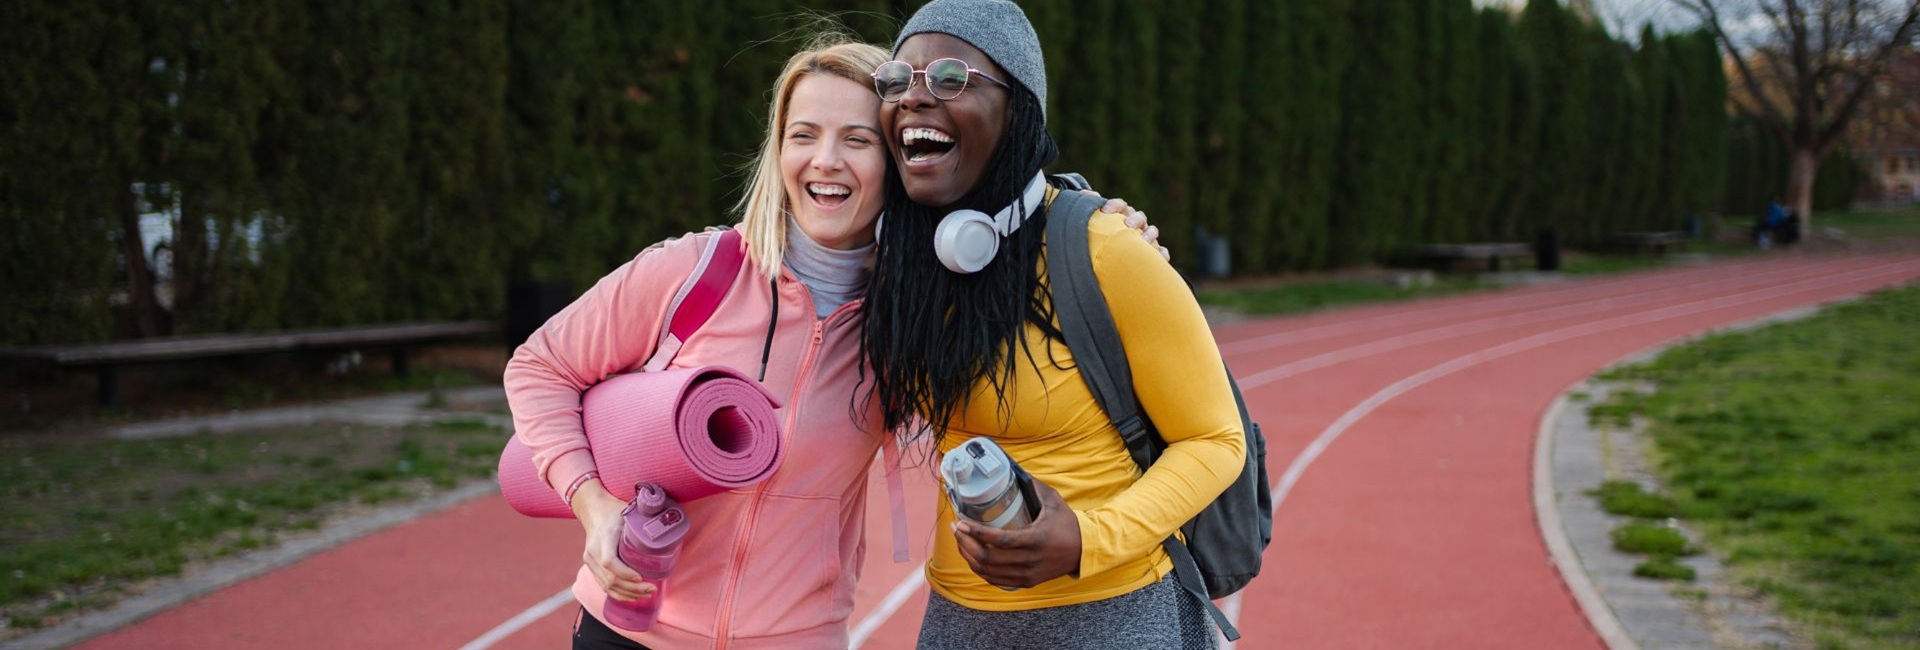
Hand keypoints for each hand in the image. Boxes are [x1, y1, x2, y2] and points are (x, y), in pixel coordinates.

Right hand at [572, 480, 655, 602]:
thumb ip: (644, 522)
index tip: (641, 578)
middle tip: (651, 589)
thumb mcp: (628, 513)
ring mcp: (589, 561)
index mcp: (603, 537)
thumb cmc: (613, 511)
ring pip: (606, 585)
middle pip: (610, 578)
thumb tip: (667, 528)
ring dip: (627, 594)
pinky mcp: (591, 566)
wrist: (593, 510)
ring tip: (646, 595)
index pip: (609, 562)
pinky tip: (631, 596)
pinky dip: (617, 593)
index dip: (625, 573)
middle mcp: (592, 552)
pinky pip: (603, 585)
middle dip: (632, 588)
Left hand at [952, 478, 1080, 588]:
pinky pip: (995, 580)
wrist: (1085, 551)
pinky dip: (980, 569)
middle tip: (956, 529)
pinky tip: (972, 556)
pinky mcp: (1026, 582)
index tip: (961, 522)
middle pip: (988, 558)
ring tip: (960, 541)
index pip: (999, 540)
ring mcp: (1027, 574)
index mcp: (1036, 539)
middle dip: (965, 543)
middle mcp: (1030, 560)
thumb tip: (1013, 468)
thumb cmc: (1067, 524)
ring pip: (988, 571)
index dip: (976, 532)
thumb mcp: (1054, 501)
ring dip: (969, 556)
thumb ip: (1034, 486)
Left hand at [1079, 190, 1169, 261]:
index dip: (1114, 205)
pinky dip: (1162, 253)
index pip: (1120, 205)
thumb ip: (1089, 210)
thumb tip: (1084, 193)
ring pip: (1152, 231)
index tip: (1105, 211)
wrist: (1107, 265)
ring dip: (1149, 234)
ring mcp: (1146, 238)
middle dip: (1135, 219)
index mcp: (1121, 215)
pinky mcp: (1153, 254)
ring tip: (1143, 241)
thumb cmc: (1100, 241)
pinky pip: (1161, 252)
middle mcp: (1135, 224)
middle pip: (1139, 216)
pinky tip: (1160, 257)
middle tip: (1127, 225)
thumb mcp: (1092, 226)